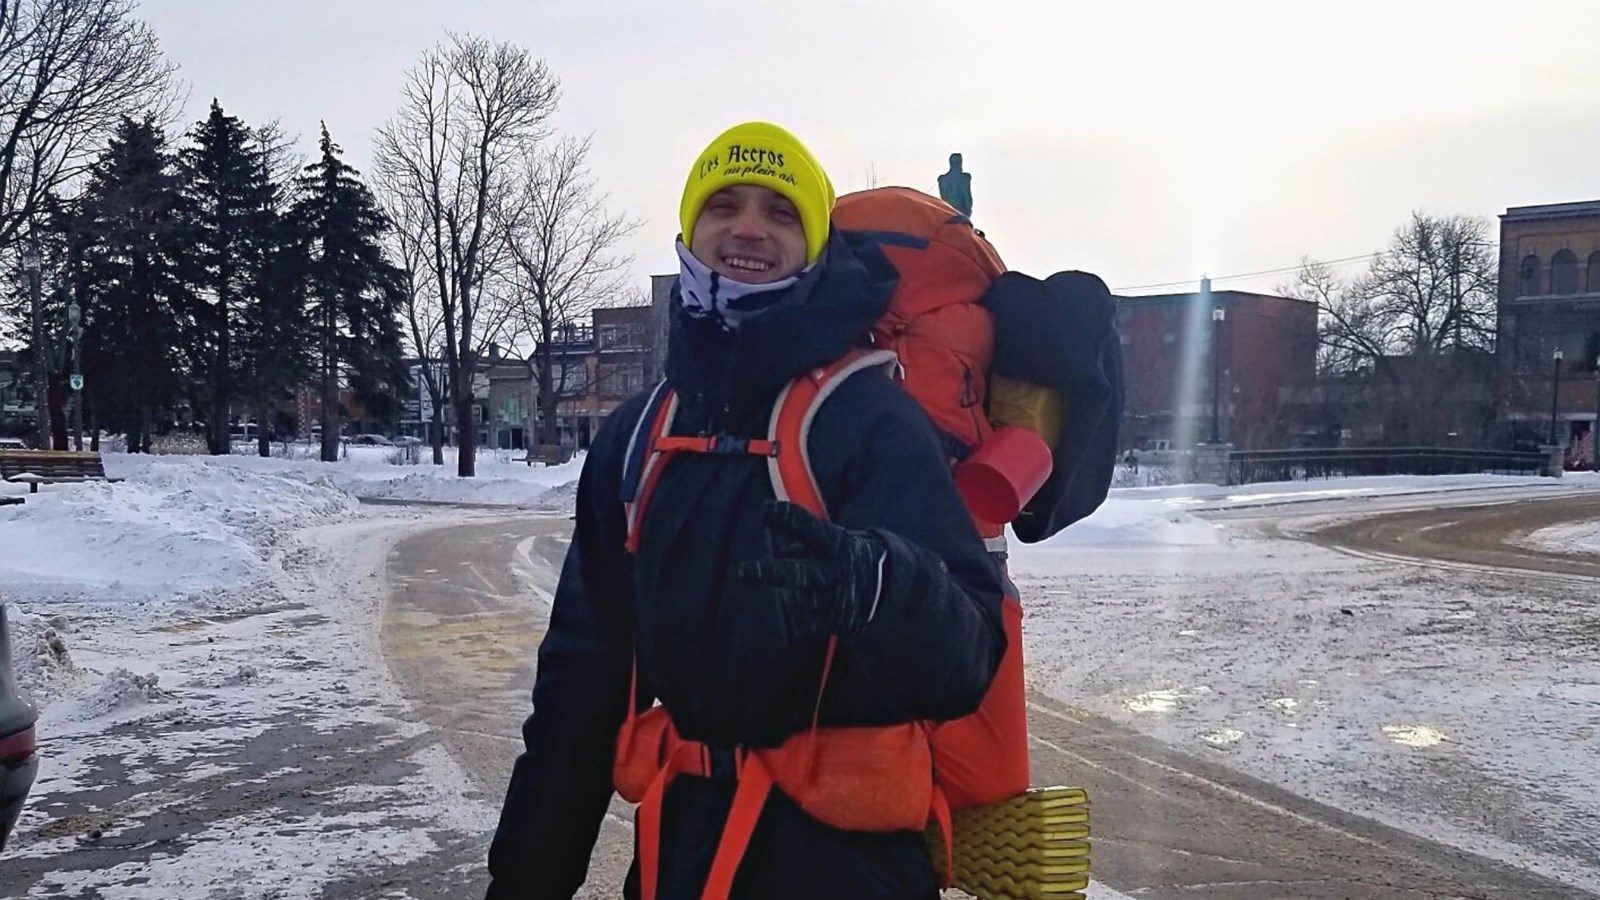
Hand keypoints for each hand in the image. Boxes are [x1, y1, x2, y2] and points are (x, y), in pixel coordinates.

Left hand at [738, 501, 885, 638]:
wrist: (888, 589)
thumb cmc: (846, 556)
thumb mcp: (832, 540)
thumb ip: (805, 540)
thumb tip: (778, 551)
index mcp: (838, 544)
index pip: (810, 528)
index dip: (787, 519)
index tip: (766, 509)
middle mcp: (839, 572)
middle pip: (800, 574)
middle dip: (771, 573)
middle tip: (744, 571)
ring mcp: (839, 600)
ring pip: (797, 600)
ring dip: (793, 594)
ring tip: (810, 587)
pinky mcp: (840, 623)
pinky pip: (804, 621)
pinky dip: (803, 613)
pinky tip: (816, 604)